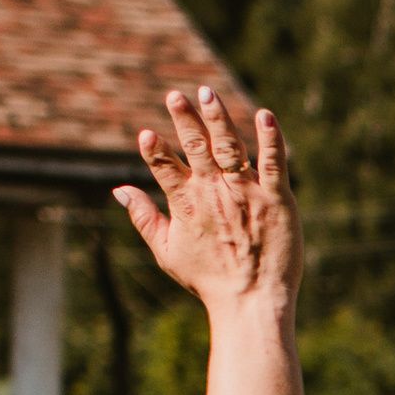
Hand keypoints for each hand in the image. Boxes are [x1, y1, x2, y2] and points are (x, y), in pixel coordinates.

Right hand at [115, 85, 301, 311]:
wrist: (251, 301)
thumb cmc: (208, 280)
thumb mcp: (166, 251)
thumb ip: (143, 217)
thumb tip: (119, 190)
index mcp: (186, 203)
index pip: (164, 166)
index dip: (154, 150)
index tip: (146, 134)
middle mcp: (214, 191)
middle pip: (196, 146)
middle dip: (184, 119)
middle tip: (175, 95)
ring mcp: (246, 192)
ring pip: (230, 145)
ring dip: (217, 117)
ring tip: (207, 93)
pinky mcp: (276, 198)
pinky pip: (273, 162)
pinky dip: (270, 138)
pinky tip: (265, 115)